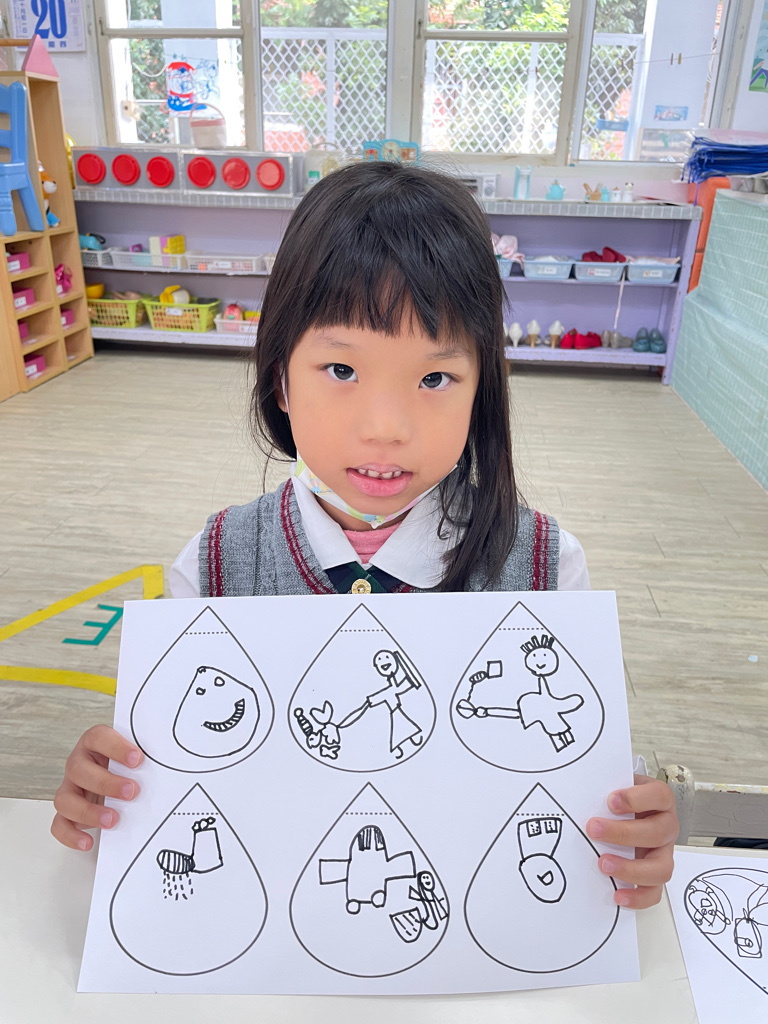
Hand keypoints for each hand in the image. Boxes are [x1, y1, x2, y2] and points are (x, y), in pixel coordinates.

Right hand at [51, 725, 142, 850]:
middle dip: (106, 783)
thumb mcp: (136, 757)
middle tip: (132, 792)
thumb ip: (147, 757)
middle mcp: (78, 764)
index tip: (137, 759)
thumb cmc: (128, 765)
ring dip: (89, 811)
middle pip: (78, 769)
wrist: (118, 778)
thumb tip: (171, 763)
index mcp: (94, 743)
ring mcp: (70, 788)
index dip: (116, 747)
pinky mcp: (67, 812)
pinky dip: (71, 835)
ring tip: (113, 820)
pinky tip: (89, 841)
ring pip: (65, 799)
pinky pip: (59, 824)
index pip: (98, 737)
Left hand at [587, 774, 677, 909]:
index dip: (636, 799)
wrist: (621, 812)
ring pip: (661, 868)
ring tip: (603, 863)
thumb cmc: (618, 798)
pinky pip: (654, 892)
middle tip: (594, 829)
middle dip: (623, 833)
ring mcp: (663, 852)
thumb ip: (604, 784)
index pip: (660, 796)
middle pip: (657, 833)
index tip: (611, 801)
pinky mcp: (654, 874)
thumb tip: (579, 787)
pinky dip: (638, 896)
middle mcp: (666, 826)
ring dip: (631, 868)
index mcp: (659, 800)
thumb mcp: (614, 784)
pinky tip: (618, 894)